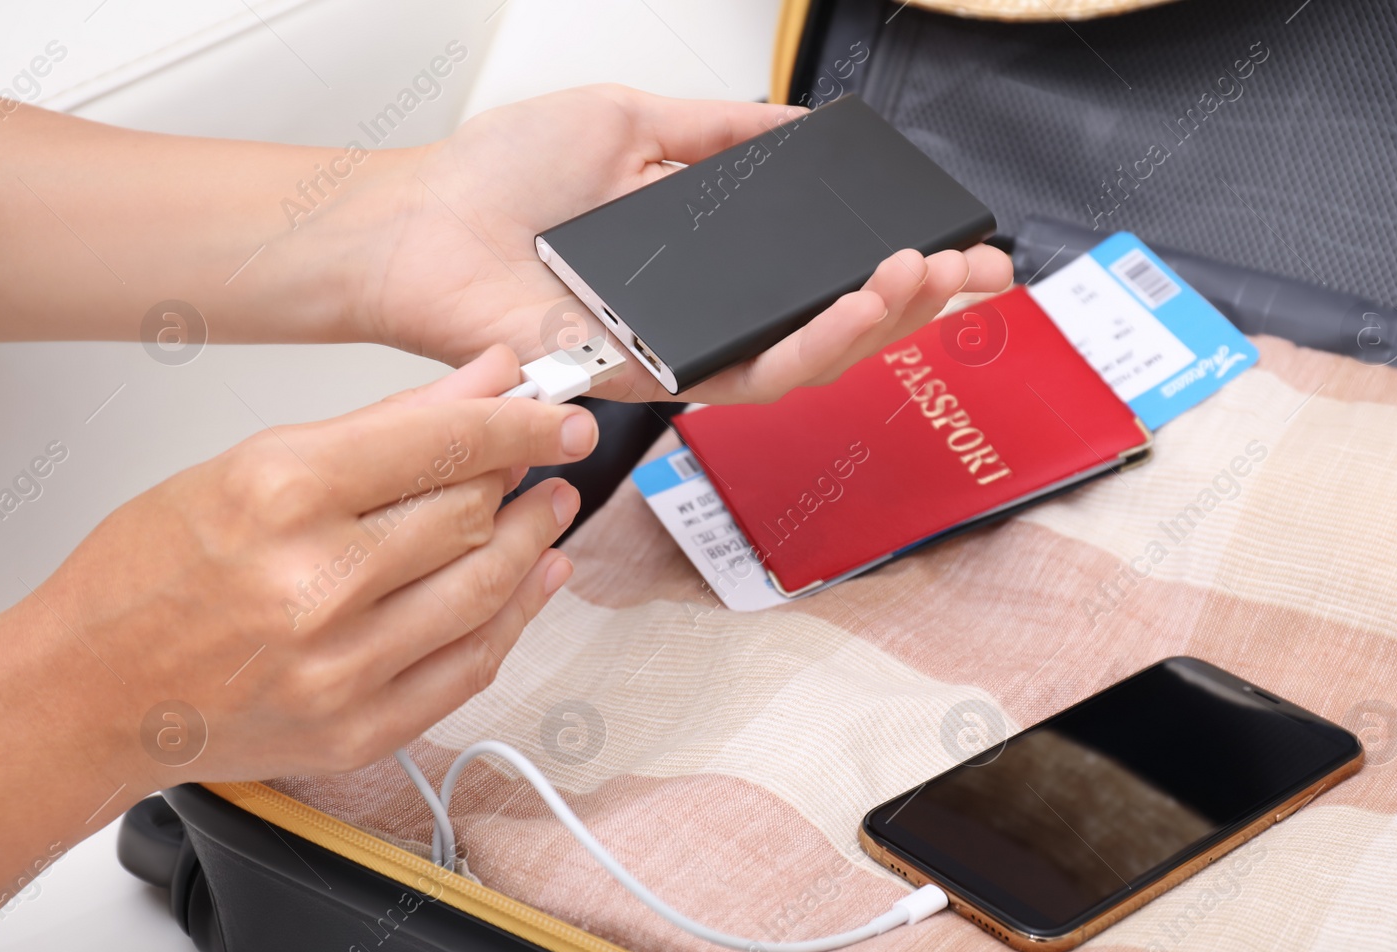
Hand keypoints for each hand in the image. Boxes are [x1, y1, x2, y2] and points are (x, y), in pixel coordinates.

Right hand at [0, 347, 587, 911]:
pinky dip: (514, 619)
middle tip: (542, 464)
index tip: (560, 418)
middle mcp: (316, 583)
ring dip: (534, 546)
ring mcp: (343, 667)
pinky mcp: (360, 728)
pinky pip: (470, 668)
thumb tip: (482, 383)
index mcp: (283, 495)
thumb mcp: (252, 465)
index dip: (521, 426)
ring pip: (486, 591)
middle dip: (523, 483)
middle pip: (471, 516)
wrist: (87, 695)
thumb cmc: (149, 576)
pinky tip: (532, 584)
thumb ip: (385, 425)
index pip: (443, 444)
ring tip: (548, 514)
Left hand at [353, 85, 1013, 402]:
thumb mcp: (634, 125)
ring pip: (810, 363)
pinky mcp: (656, 381)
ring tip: (927, 277)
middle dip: (919, 299)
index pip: (824, 273)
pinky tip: (860, 306)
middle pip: (837, 324)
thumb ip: (722, 134)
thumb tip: (802, 126)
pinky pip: (751, 379)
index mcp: (710, 261)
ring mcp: (685, 355)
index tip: (959, 241)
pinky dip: (813, 343)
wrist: (420, 222)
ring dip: (881, 322)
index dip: (899, 263)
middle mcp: (708, 316)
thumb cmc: (500, 180)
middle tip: (976, 268)